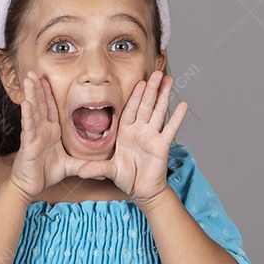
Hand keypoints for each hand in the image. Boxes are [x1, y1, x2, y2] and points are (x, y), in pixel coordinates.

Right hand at [5, 70, 85, 201]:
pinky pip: (29, 127)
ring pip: (33, 111)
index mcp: (50, 131)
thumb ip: (85, 163)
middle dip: (38, 87)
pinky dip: (28, 114)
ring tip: (29, 78)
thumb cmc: (45, 173)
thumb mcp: (70, 166)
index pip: (50, 108)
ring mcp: (34, 135)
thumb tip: (102, 168)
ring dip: (31, 94)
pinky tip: (26, 102)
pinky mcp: (28, 144)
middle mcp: (41, 130)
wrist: (30, 186)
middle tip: (36, 71)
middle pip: (40, 104)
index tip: (47, 78)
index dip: (48, 93)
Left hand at [77, 70, 187, 206]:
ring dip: (164, 96)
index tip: (140, 81)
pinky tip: (183, 105)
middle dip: (151, 89)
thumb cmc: (127, 178)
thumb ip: (96, 168)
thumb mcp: (109, 171)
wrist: (142, 190)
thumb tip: (81, 172)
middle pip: (146, 106)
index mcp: (126, 132)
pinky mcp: (162, 146)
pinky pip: (170, 129)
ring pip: (158, 112)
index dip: (135, 95)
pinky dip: (176, 118)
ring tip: (170, 80)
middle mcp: (140, 131)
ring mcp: (152, 137)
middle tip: (157, 73)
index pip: (130, 109)